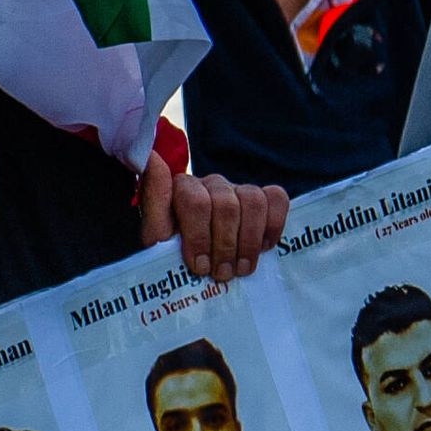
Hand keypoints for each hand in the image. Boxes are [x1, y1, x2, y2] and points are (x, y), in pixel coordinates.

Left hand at [145, 162, 290, 283]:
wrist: (199, 269)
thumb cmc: (175, 255)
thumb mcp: (156, 239)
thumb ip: (155, 202)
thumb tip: (153, 157)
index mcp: (182, 188)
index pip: (195, 201)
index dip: (199, 236)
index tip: (199, 267)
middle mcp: (212, 184)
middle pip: (226, 205)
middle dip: (225, 245)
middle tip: (223, 274)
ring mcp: (239, 189)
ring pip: (253, 201)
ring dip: (249, 240)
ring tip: (242, 269)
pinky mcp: (263, 198)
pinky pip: (277, 199)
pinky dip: (273, 225)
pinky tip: (263, 248)